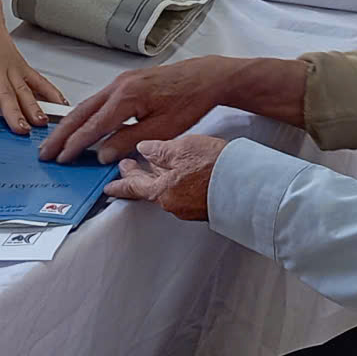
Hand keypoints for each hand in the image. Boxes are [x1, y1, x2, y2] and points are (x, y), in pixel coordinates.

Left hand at [0, 0, 63, 135]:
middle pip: (5, 93)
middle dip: (14, 113)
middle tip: (21, 131)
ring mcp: (9, 65)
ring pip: (23, 89)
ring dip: (33, 106)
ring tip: (41, 123)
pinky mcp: (19, 64)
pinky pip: (36, 79)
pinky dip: (50, 91)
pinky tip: (60, 105)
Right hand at [43, 55, 271, 163]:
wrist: (205, 77)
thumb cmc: (188, 101)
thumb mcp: (161, 129)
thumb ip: (128, 141)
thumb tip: (101, 154)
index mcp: (125, 98)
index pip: (92, 126)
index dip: (74, 145)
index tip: (61, 159)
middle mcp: (118, 87)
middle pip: (81, 113)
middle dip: (61, 135)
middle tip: (45, 152)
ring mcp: (120, 82)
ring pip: (86, 106)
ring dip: (69, 125)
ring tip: (55, 142)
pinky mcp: (125, 83)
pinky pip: (97, 101)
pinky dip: (84, 116)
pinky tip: (79, 126)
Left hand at [105, 136, 226, 221]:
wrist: (248, 184)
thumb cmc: (216, 167)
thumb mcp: (182, 148)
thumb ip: (159, 150)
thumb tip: (143, 149)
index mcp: (163, 192)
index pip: (134, 187)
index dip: (120, 184)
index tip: (108, 187)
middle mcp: (173, 204)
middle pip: (150, 189)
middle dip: (140, 176)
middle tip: (129, 167)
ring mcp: (190, 207)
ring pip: (168, 190)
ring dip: (160, 177)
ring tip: (156, 164)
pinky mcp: (205, 205)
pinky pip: (183, 192)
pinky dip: (177, 181)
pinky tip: (182, 171)